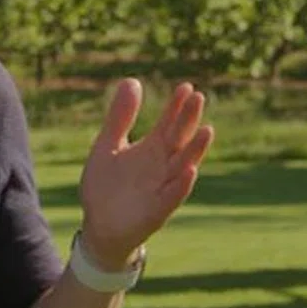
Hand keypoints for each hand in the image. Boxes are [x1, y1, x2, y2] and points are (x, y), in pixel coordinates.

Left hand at [78, 79, 213, 268]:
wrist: (99, 226)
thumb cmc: (106, 186)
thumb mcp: (107, 146)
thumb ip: (120, 117)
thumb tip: (132, 80)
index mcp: (151, 150)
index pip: (168, 124)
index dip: (176, 106)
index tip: (186, 87)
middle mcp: (162, 167)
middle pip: (179, 140)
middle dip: (188, 120)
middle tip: (199, 97)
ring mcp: (162, 188)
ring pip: (183, 166)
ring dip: (195, 150)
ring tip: (208, 129)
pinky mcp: (157, 211)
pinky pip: (172, 197)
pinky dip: (181, 185)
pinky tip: (190, 170)